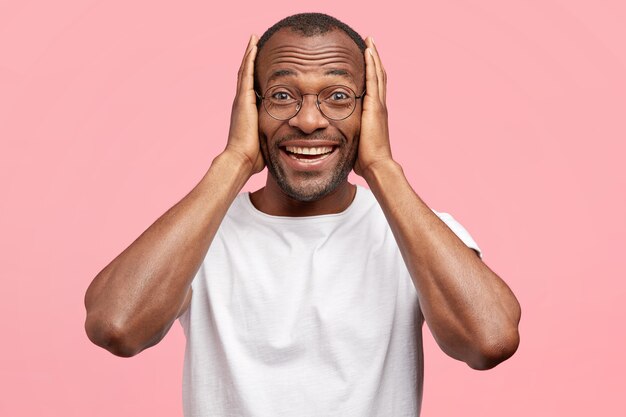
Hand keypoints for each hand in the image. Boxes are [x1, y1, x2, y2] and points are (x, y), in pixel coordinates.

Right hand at [225, 35, 264, 175]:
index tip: (260, 62)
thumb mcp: (266, 140)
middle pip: (246, 74)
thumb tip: (288, 139)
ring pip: (245, 70)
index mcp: (247, 111)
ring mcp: (241, 99)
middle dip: (250, 59)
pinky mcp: (243, 99)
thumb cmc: (254, 156)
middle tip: (255, 42)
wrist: (241, 159)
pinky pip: (246, 73)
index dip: (254, 73)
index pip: (251, 87)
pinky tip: (253, 46)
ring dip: (250, 53)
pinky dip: (249, 58)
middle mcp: (242, 102)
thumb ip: (274, 134)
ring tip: (254, 38)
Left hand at [353, 37, 392, 177]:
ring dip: (373, 56)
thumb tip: (332, 140)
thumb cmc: (364, 160)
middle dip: (373, 59)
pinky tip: (368, 51)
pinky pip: (374, 79)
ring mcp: (378, 105)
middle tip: (368, 42)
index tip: (364, 59)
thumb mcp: (353, 142)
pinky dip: (372, 63)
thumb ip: (347, 136)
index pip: (373, 88)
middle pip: (378, 76)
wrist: (375, 165)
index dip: (370, 72)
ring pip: (378, 73)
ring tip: (369, 40)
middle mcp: (378, 106)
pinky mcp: (375, 106)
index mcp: (374, 114)